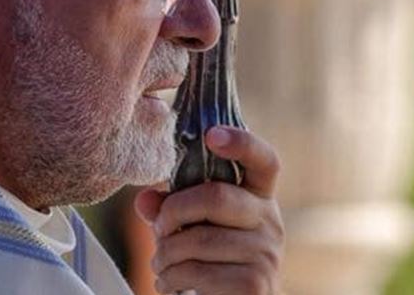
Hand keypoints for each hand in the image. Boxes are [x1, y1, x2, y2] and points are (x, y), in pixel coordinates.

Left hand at [135, 126, 284, 294]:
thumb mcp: (194, 226)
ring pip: (199, 239)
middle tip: (159, 229)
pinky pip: (198, 272)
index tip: (211, 135)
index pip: (264, 160)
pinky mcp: (254, 284)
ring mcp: (266, 254)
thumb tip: (144, 199)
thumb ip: (171, 208)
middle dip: (173, 212)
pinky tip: (169, 284)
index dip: (242, 142)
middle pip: (216, 196)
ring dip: (165, 254)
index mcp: (258, 197)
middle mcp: (270, 221)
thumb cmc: (214, 261)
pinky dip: (171, 279)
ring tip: (160, 264)